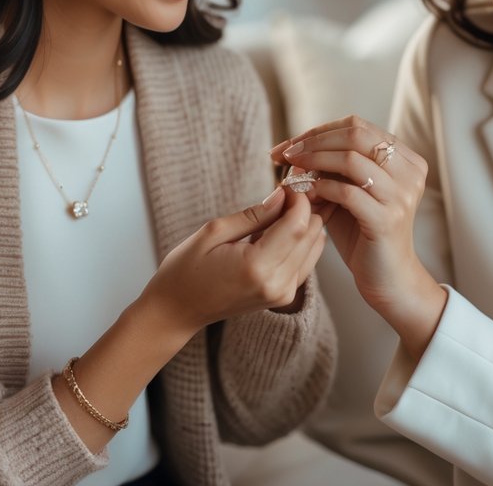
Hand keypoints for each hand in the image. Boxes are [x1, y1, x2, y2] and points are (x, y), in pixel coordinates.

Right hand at [139, 187, 326, 338]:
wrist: (177, 311)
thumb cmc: (185, 270)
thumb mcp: (214, 232)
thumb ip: (254, 214)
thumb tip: (283, 194)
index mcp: (256, 267)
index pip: (297, 224)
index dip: (298, 198)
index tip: (287, 182)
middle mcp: (276, 284)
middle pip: (311, 234)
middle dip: (305, 206)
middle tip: (287, 190)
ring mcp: (283, 294)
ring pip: (315, 246)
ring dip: (305, 222)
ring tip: (283, 206)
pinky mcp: (284, 296)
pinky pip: (306, 260)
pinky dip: (301, 240)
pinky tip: (282, 226)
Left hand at [271, 116, 443, 346]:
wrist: (388, 279)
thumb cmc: (363, 233)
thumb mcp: (348, 192)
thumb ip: (330, 169)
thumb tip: (293, 149)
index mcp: (405, 158)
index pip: (357, 126)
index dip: (318, 132)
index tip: (287, 145)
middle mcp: (410, 171)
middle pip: (356, 134)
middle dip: (313, 141)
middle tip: (284, 154)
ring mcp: (402, 195)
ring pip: (351, 159)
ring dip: (313, 161)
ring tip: (291, 172)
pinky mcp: (388, 219)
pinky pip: (347, 191)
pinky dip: (321, 187)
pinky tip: (305, 193)